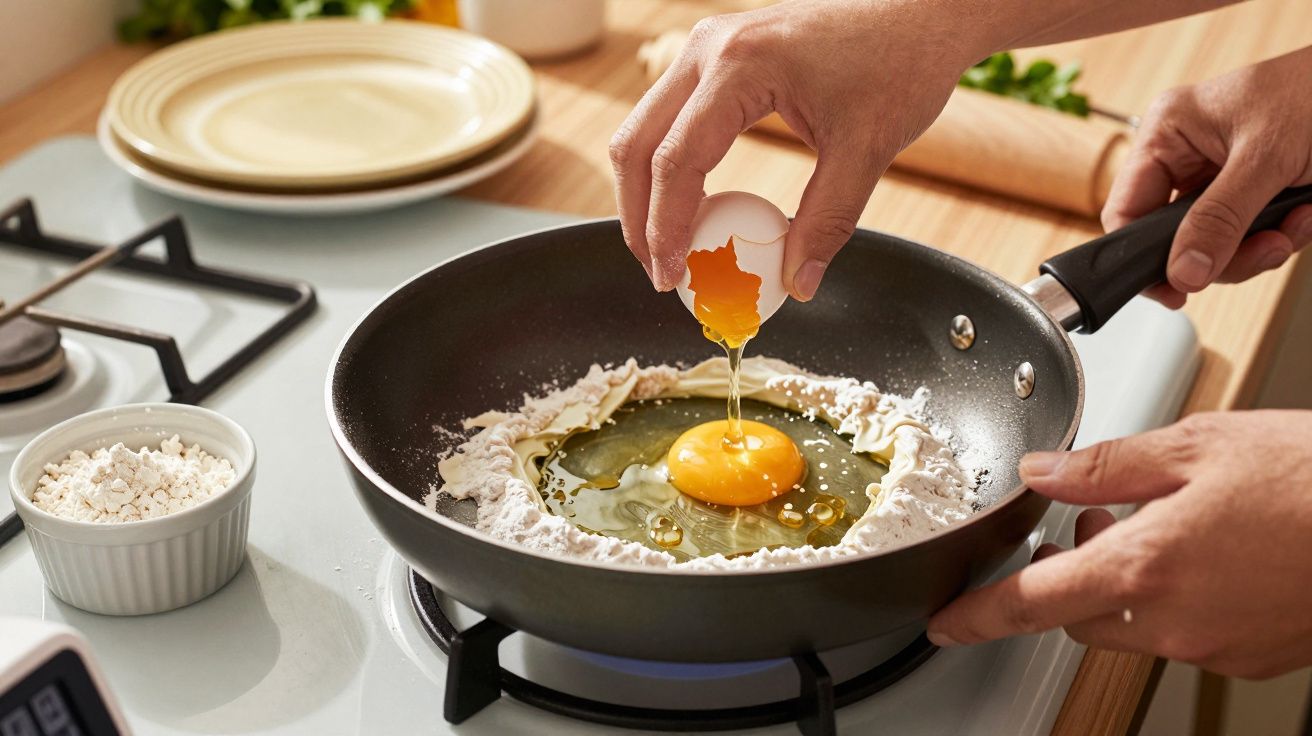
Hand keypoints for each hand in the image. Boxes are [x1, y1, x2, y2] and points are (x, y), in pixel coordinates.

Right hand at [609, 0, 979, 297]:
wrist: (920, 11)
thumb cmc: (901, 63)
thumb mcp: (867, 150)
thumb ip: (828, 221)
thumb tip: (796, 285)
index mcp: (739, 66)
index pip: (675, 161)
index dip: (664, 228)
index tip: (671, 277)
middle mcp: (709, 48)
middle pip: (635, 143)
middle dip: (639, 216)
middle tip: (659, 271)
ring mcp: (707, 47)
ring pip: (643, 129)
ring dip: (645, 192)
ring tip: (669, 247)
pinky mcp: (716, 55)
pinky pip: (670, 117)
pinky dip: (667, 166)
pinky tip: (692, 208)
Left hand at [927, 410, 1311, 678]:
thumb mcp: (1194, 446)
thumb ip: (1103, 466)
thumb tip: (1042, 473)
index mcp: (1144, 567)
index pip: (1031, 603)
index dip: (978, 615)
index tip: (946, 623)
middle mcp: (1173, 621)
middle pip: (1080, 613)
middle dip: (1076, 568)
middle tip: (1109, 515)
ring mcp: (1214, 647)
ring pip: (1132, 624)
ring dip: (1129, 582)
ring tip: (1175, 524)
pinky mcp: (1250, 658)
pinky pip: (1186, 634)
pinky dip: (1180, 599)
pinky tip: (1217, 554)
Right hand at [1102, 45, 1311, 307]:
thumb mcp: (1263, 161)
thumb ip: (1220, 220)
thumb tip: (1184, 271)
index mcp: (1166, 133)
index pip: (1126, 211)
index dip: (1146, 256)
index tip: (1175, 289)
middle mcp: (1184, 155)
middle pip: (1174, 236)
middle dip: (1223, 252)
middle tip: (1262, 251)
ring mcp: (1216, 174)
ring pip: (1213, 242)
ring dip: (1259, 246)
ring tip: (1294, 223)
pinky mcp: (1248, 188)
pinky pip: (1246, 234)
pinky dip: (1279, 234)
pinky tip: (1301, 213)